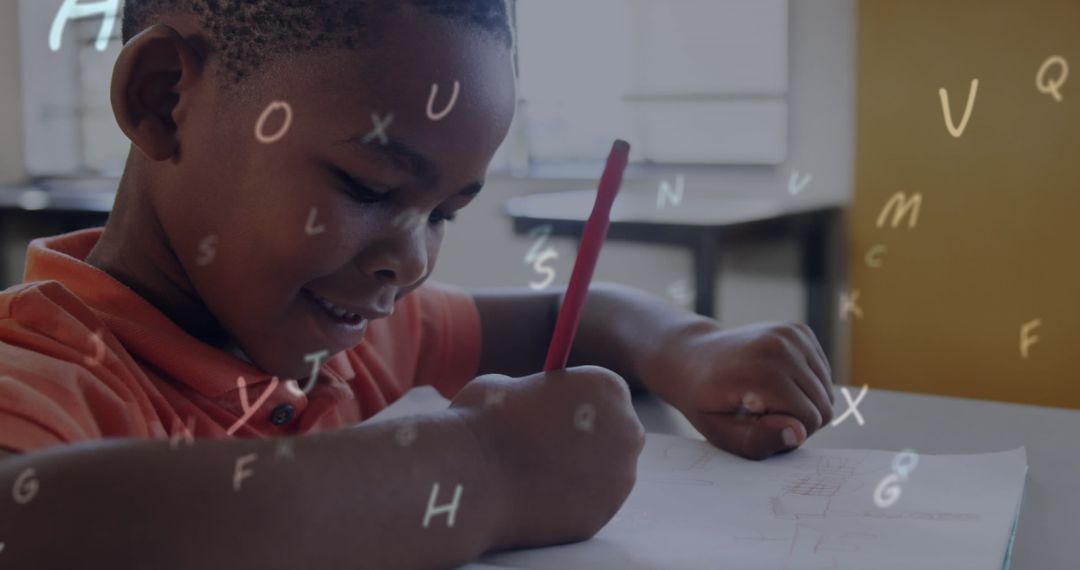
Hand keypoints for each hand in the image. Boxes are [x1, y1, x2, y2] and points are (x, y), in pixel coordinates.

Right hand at [450, 366, 645, 549]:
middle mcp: (626, 430)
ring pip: (606, 472)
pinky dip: (570, 503)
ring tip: (536, 473)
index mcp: (607, 387)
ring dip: (581, 472)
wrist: (471, 477)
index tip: (557, 414)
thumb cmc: (485, 422)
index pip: (607, 394)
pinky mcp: (602, 514)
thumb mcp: (512, 385)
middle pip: (618, 432)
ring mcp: (619, 477)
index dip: (579, 405)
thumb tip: (537, 401)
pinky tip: (537, 497)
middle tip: (552, 446)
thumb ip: (540, 393)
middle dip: (590, 439)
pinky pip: (591, 505)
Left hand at [655, 321, 833, 460]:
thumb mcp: (719, 431)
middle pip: (823, 405)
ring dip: (803, 401)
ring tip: (768, 398)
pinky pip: (823, 373)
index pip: (810, 420)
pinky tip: (776, 381)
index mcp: (762, 372)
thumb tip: (798, 433)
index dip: (789, 433)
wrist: (692, 357)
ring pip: (827, 390)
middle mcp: (782, 347)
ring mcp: (792, 334)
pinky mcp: (799, 331)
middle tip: (763, 414)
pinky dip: (805, 383)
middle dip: (798, 419)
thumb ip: (757, 440)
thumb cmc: (705, 400)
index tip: (760, 424)